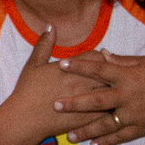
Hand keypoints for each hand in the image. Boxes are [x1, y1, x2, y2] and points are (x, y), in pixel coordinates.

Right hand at [4, 26, 109, 143]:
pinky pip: (109, 111)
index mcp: (70, 68)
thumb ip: (44, 44)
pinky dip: (114, 108)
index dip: (101, 56)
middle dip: (113, 71)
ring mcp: (86, 101)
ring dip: (116, 89)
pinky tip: (117, 107)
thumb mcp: (33, 64)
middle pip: (107, 73)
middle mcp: (81, 83)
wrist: (25, 118)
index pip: (95, 57)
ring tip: (119, 88)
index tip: (103, 57)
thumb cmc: (28, 90)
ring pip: (111, 92)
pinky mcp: (88, 118)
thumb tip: (50, 26)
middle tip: (117, 72)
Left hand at [54, 50, 144, 144]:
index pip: (99, 70)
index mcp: (128, 76)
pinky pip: (121, 137)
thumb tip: (102, 54)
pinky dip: (107, 142)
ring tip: (69, 135)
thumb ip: (122, 60)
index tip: (62, 65)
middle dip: (75, 103)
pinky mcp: (141, 129)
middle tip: (55, 105)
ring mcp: (134, 115)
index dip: (80, 67)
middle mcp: (128, 96)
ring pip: (105, 124)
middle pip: (96, 100)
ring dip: (86, 130)